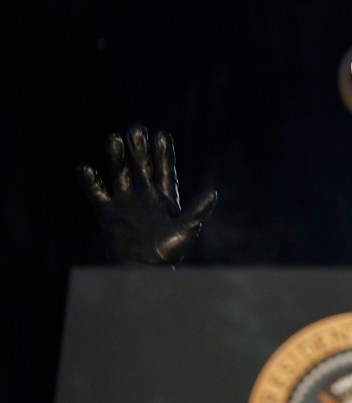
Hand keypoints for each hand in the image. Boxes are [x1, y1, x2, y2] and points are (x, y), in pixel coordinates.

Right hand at [76, 125, 216, 265]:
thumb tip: (213, 193)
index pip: (164, 168)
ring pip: (119, 172)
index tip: (161, 134)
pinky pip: (97, 192)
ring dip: (116, 157)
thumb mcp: (186, 229)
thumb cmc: (169, 252)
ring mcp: (125, 201)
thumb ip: (197, 211)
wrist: (145, 270)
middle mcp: (145, 194)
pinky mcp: (108, 213)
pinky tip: (85, 167)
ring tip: (114, 138)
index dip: (163, 152)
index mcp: (165, 195)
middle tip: (136, 129)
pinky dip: (90, 180)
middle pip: (141, 164)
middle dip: (139, 147)